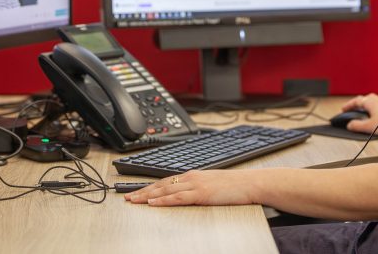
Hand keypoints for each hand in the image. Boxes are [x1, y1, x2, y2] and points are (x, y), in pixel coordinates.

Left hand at [124, 169, 256, 206]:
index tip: (138, 191)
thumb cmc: (235, 186)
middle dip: (142, 190)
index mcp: (194, 175)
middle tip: (127, 196)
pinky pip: (177, 197)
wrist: (250, 183)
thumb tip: (188, 194)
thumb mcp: (213, 184)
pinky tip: (153, 202)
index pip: (166, 180)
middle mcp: (192, 177)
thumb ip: (199, 188)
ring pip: (165, 189)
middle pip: (161, 184)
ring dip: (147, 195)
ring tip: (133, 200)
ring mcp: (195, 185)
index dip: (150, 186)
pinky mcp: (200, 194)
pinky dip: (163, 199)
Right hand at [340, 93, 377, 135]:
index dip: (348, 106)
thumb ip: (357, 125)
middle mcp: (376, 100)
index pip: (356, 101)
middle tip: (351, 110)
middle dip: (356, 105)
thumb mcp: (368, 126)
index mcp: (369, 101)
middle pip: (363, 99)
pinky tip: (372, 117)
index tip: (343, 110)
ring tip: (361, 115)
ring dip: (364, 107)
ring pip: (370, 102)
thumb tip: (349, 125)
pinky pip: (376, 106)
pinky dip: (371, 110)